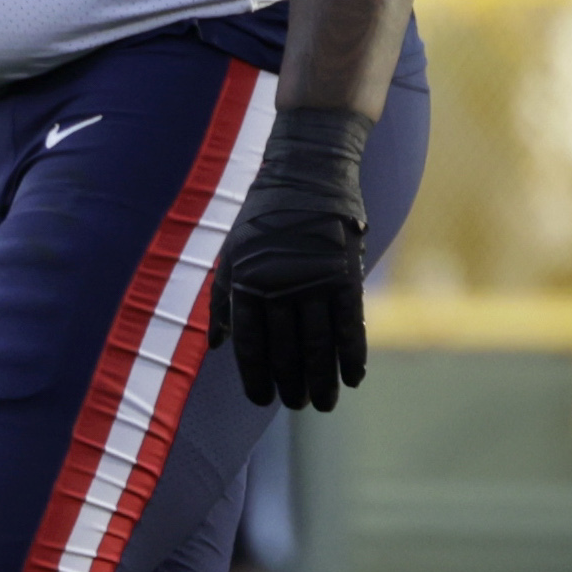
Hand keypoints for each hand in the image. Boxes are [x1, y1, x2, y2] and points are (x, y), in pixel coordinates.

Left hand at [211, 105, 374, 409]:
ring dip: (322, 378)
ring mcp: (314, 280)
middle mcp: (279, 286)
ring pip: (319, 344)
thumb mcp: (233, 251)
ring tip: (324, 403)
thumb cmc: (266, 212)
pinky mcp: (345, 272)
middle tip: (298, 405)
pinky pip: (349, 324)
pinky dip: (352, 354)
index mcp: (247, 282)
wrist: (309, 167)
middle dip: (292, 383)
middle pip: (286, 350)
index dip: (256, 376)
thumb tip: (218, 346)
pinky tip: (353, 377)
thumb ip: (223, 299)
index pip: (251, 343)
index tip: (263, 399)